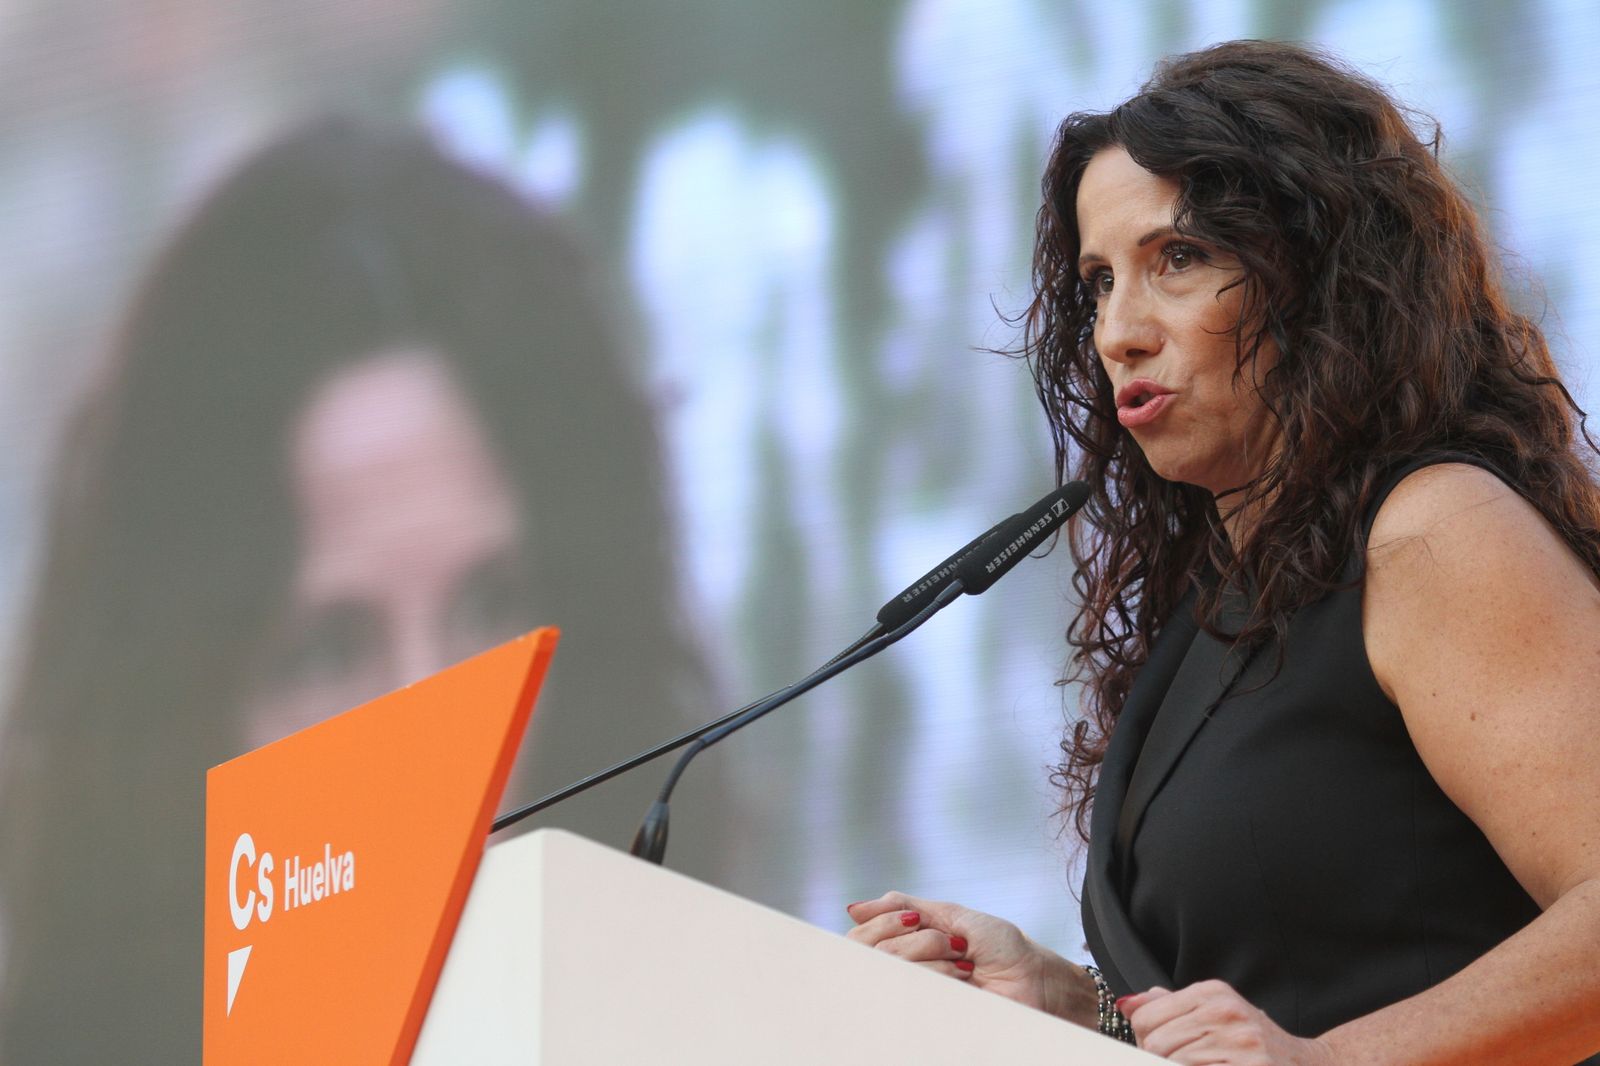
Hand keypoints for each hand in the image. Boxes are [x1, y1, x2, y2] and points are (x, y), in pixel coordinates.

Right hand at [844, 891, 1096, 1025]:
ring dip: (934, 959)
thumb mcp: (952, 915)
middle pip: (877, 952)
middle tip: (952, 944)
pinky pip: (914, 992)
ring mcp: (919, 994)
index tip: (914, 919)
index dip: (882, 922)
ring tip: (964, 965)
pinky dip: (941, 977)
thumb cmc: (1004, 947)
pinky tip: (964, 980)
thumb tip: (854, 908)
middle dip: (918, 940)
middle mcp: (907, 970)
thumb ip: (904, 906)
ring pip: (895, 969)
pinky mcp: (931, 1014)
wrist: (1037, 979)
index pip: (861, 937)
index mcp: (908, 944)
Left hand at [1121, 981, 1338, 1063]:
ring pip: (1173, 1063)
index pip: (1145, 1018)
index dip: (1143, 1041)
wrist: (1307, 1064)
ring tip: (1195, 1065)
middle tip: (1176, 1062)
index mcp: (1212, 992)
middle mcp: (1226, 1012)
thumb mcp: (1214, 1012)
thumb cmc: (1253, 1042)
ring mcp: (1241, 1044)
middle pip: (1155, 1044)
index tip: (1156, 1050)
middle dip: (1156, 1061)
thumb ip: (1168, 1006)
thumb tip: (1126, 1005)